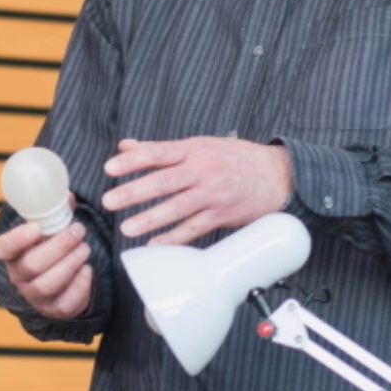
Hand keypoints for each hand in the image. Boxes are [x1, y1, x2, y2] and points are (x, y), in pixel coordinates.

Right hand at [0, 219, 93, 318]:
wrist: (60, 282)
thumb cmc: (51, 248)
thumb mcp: (49, 230)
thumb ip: (56, 213)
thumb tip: (69, 196)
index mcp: (11, 254)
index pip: (4, 248)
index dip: (18, 239)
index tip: (36, 228)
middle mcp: (19, 277)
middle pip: (32, 265)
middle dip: (59, 246)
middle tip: (79, 230)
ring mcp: (35, 296)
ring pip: (47, 284)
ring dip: (70, 263)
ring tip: (85, 248)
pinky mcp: (54, 309)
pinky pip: (65, 303)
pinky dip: (79, 285)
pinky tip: (87, 269)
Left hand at [102, 137, 292, 245]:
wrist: (280, 175)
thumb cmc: (237, 158)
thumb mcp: (201, 145)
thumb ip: (162, 149)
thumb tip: (126, 146)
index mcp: (194, 149)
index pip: (158, 153)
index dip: (133, 161)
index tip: (110, 168)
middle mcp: (203, 170)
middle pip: (164, 181)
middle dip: (135, 192)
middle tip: (110, 201)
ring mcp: (213, 194)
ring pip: (178, 208)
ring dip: (151, 219)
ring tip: (128, 228)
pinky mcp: (222, 215)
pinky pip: (194, 229)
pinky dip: (175, 238)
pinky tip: (156, 245)